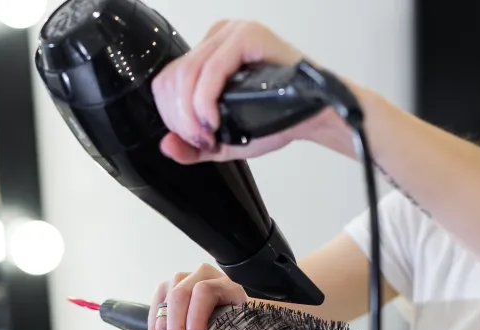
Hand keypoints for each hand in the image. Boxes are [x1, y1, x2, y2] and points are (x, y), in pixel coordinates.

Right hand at [148, 263, 248, 329]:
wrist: (229, 317)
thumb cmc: (237, 326)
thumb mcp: (241, 328)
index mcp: (224, 283)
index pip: (204, 292)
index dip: (196, 319)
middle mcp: (200, 275)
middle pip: (178, 296)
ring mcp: (179, 281)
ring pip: (163, 307)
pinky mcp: (164, 291)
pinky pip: (153, 316)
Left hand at [151, 20, 336, 164]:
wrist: (314, 116)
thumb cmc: (278, 117)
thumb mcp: (225, 139)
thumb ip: (193, 146)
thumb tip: (166, 145)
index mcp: (208, 53)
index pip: (166, 80)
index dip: (171, 115)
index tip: (194, 138)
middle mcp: (217, 38)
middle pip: (173, 77)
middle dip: (180, 118)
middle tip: (203, 139)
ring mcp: (232, 33)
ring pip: (187, 74)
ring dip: (191, 113)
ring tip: (210, 132)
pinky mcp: (247, 36)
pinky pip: (211, 71)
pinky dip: (205, 101)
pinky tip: (215, 119)